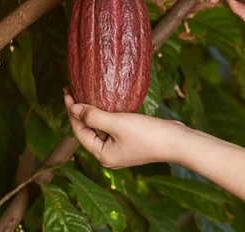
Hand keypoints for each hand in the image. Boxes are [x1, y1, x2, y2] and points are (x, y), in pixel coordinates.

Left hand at [64, 93, 186, 168]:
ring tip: (83, 93)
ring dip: (91, 111)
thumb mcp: (117, 123)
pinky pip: (111, 126)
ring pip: (99, 128)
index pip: (79, 131)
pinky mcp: (129, 141)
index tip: (67, 92)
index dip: (71, 111)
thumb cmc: (148, 134)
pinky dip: (104, 114)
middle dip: (78, 111)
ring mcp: (119, 148)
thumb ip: (93, 116)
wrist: (178, 142)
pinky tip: (103, 102)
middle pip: (87, 130)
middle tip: (72, 89)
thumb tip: (74, 108)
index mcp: (102, 155)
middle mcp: (109, 155)